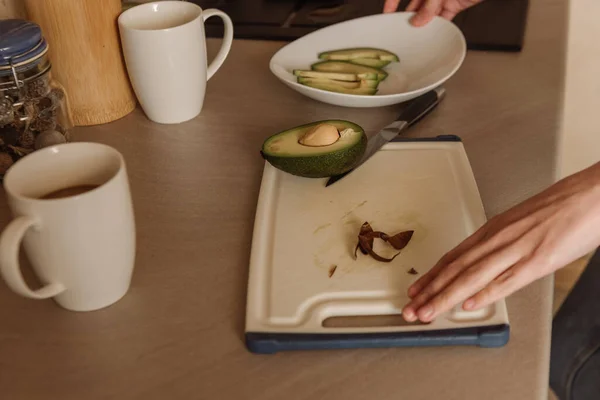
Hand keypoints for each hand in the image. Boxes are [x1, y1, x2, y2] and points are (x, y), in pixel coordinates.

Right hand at [383, 0, 482, 26]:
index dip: (392, 3)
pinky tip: (434, 33)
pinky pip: (443, 17)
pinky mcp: (455, 4)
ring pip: (428, 13)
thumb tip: (418, 20)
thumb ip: (429, 4)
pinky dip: (439, 26)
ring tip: (418, 35)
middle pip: (415, 5)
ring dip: (424, 24)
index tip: (386, 15)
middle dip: (409, 17)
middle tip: (402, 31)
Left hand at [401, 161, 599, 322]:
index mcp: (493, 229)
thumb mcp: (521, 224)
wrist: (591, 194)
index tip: (416, 290)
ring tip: (427, 311)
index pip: (454, 256)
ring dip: (446, 296)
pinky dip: (485, 293)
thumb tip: (487, 260)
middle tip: (410, 308)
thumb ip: (501, 244)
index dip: (432, 276)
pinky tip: (469, 304)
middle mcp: (498, 238)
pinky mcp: (539, 260)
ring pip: (472, 276)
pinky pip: (507, 280)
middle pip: (455, 268)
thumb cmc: (561, 206)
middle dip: (429, 291)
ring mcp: (517, 249)